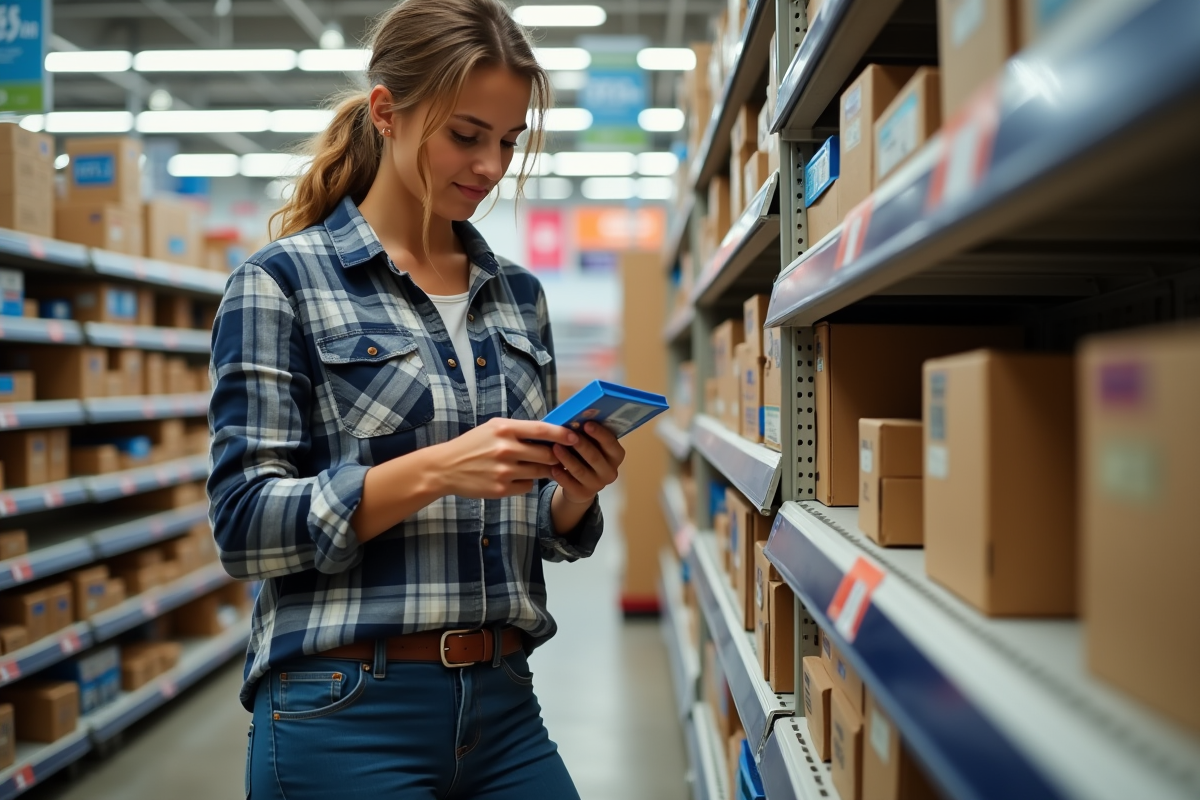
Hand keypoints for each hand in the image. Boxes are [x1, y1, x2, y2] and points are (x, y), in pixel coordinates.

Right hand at [434, 418, 577, 499]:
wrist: (445, 468)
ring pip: (540, 472)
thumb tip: (549, 432)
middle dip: (556, 456)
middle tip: (559, 456)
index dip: (562, 434)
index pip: (542, 430)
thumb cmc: (472, 445)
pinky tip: (514, 478)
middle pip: (546, 454)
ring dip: (542, 470)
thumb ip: (519, 430)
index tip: (575, 437)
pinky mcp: (501, 489)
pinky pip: (527, 487)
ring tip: (534, 465)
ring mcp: (504, 471)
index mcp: (504, 429)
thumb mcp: (493, 428)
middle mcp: (506, 449)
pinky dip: (526, 483)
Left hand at [551, 421, 624, 503]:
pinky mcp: (583, 494)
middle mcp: (610, 471)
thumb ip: (588, 435)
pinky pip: (570, 484)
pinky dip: (561, 475)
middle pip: (595, 457)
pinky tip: (552, 467)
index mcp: (616, 456)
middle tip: (566, 435)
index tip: (586, 424)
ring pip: (580, 470)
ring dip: (567, 458)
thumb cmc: (587, 456)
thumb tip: (576, 418)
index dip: (599, 434)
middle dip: (580, 445)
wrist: (582, 485)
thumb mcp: (592, 445)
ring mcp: (597, 485)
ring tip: (555, 447)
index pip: (611, 444)